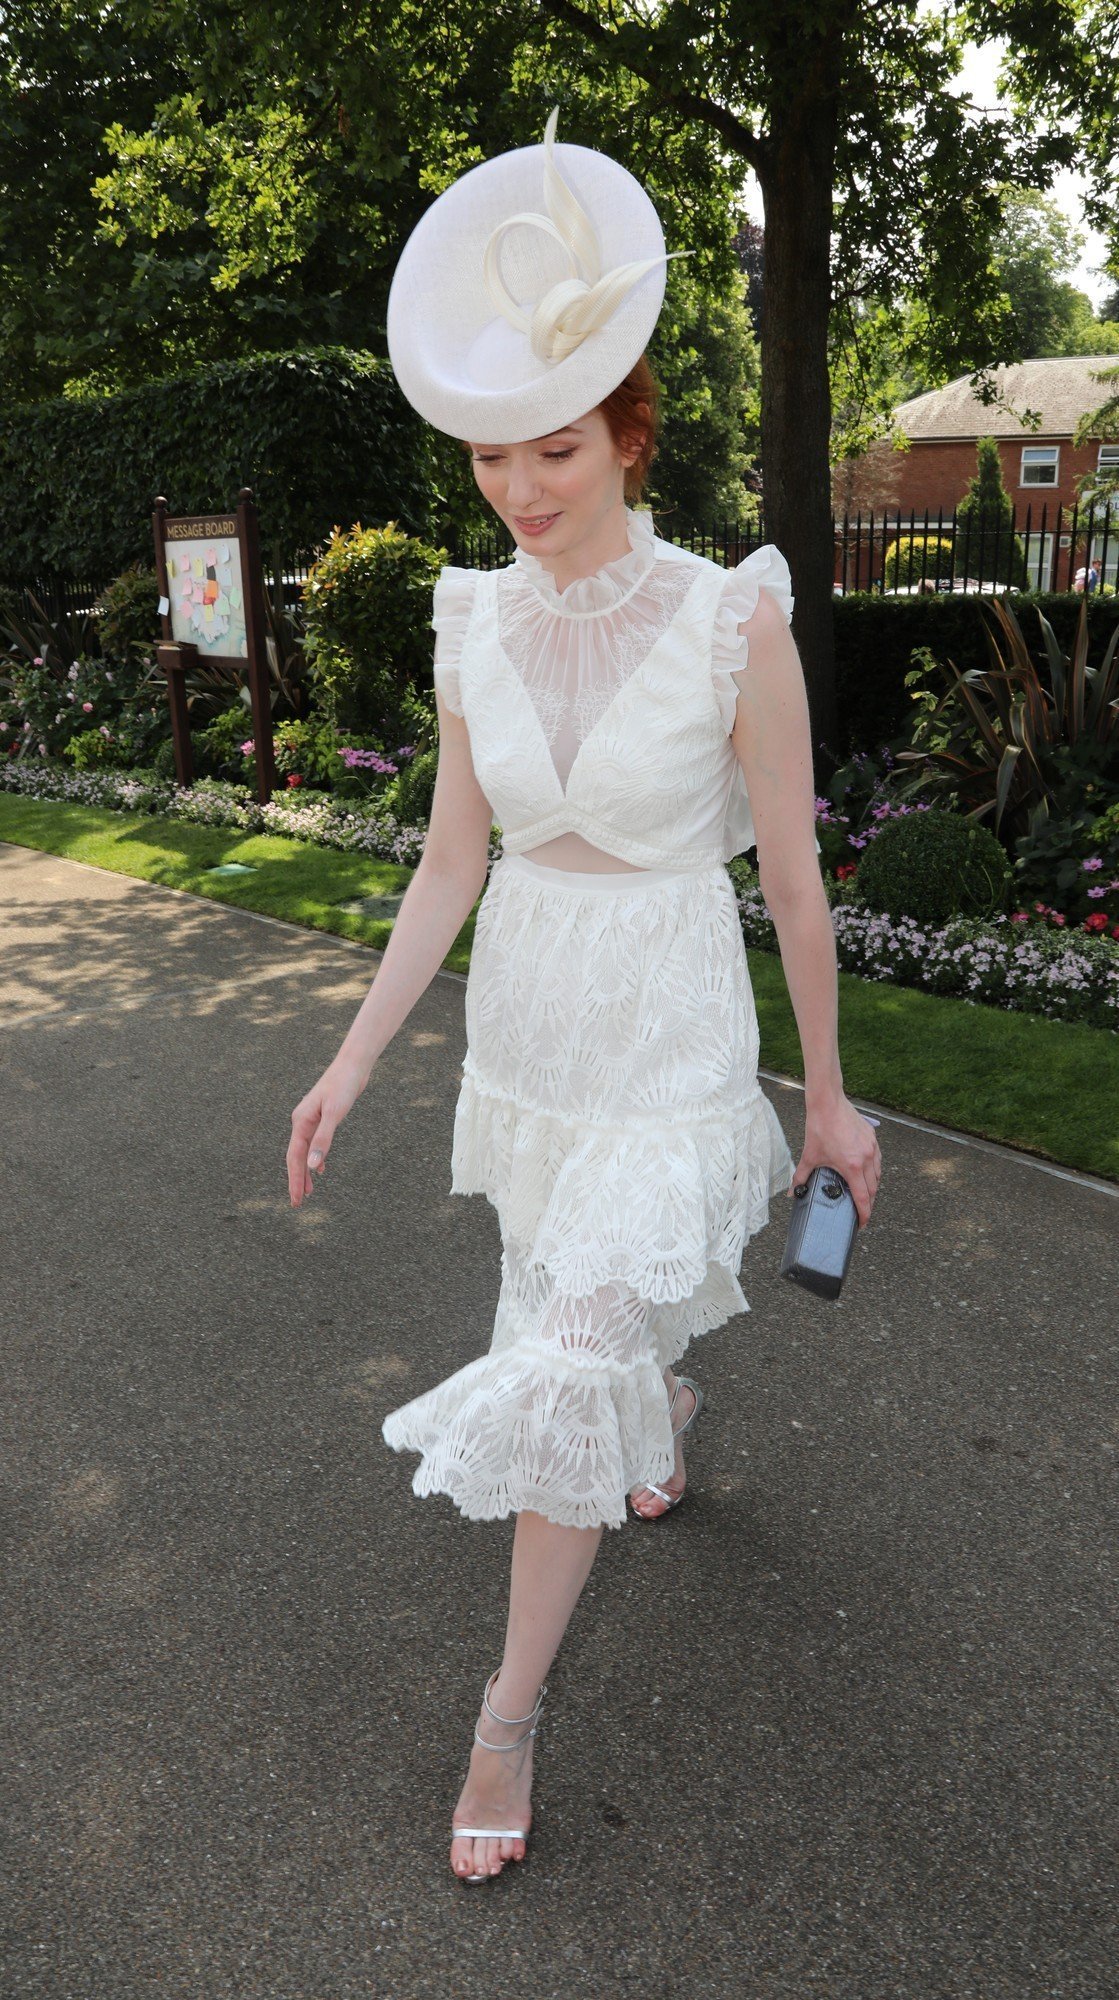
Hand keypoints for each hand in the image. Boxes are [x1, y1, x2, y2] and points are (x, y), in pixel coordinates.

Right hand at [287, 1054, 371, 1206]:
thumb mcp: (334, 1114)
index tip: (296, 1200)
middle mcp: (302, 1122)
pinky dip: (316, 1158)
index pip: (295, 1158)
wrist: (352, 1066)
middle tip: (298, 1203)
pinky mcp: (322, 1118)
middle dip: (297, 1180)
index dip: (295, 1180)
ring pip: (305, 1151)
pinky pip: (314, 1143)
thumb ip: (324, 1139)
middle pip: (296, 1157)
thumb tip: (315, 1166)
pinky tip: (322, 1169)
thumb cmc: (343, 1086)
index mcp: (301, 1122)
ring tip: (309, 1192)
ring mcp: (311, 1120)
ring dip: (306, 1171)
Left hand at [786, 1093, 881, 1228]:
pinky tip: (866, 1172)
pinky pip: (877, 1160)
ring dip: (873, 1187)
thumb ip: (801, 1176)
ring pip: (878, 1174)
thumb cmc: (819, 1127)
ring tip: (864, 1193)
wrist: (828, 1103)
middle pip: (873, 1189)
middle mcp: (865, 1158)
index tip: (861, 1223)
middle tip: (861, 1211)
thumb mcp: (809, 1155)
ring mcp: (871, 1148)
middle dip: (869, 1203)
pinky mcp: (872, 1138)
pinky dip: (874, 1170)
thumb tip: (792, 1192)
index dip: (864, 1214)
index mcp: (851, 1166)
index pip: (863, 1197)